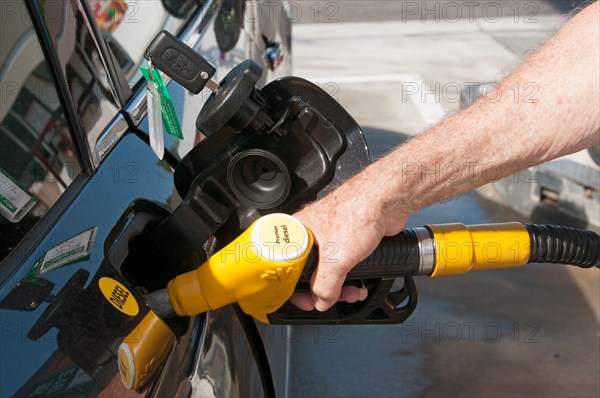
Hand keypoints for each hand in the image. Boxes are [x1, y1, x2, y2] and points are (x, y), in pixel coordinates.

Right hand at [289, 173, 409, 311]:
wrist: (387, 200)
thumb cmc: (358, 211)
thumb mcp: (335, 259)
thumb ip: (325, 286)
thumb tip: (322, 301)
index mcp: (299, 232)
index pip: (285, 266)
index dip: (293, 287)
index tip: (304, 300)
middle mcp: (312, 234)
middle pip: (309, 271)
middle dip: (322, 290)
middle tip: (330, 300)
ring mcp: (332, 237)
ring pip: (329, 270)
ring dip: (340, 286)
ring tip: (351, 293)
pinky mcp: (350, 240)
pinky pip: (345, 265)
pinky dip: (352, 277)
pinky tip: (359, 283)